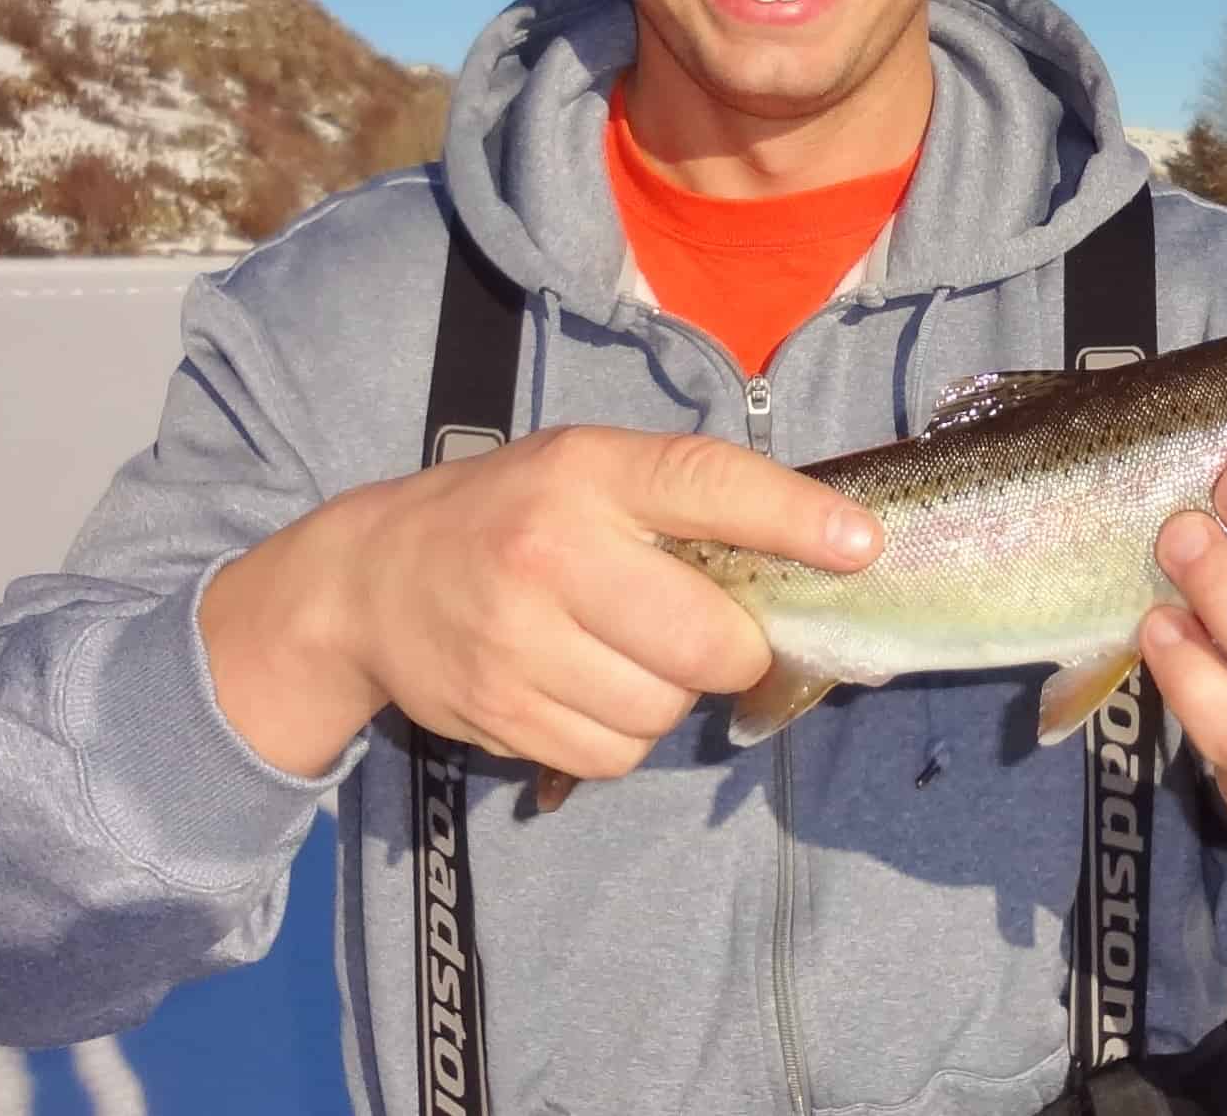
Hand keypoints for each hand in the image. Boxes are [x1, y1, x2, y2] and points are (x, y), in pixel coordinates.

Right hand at [200, 425, 880, 784]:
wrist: (367, 581)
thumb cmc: (508, 516)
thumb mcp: (588, 473)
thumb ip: (684, 503)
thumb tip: (816, 552)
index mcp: (588, 472)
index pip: (708, 483)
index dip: (793, 517)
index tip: (859, 546)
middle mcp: (552, 550)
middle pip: (706, 639)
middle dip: (730, 650)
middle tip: (707, 636)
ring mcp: (519, 638)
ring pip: (664, 709)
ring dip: (667, 695)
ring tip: (620, 654)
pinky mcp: (500, 711)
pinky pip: (615, 755)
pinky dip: (620, 735)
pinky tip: (582, 689)